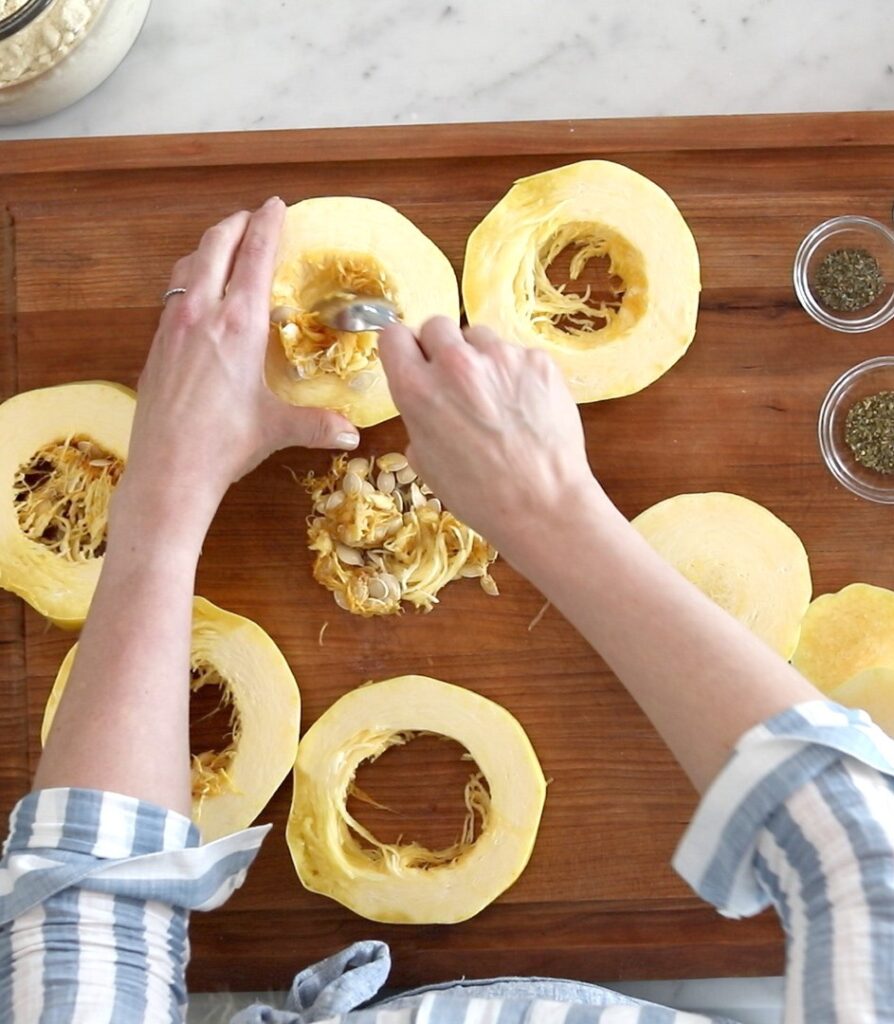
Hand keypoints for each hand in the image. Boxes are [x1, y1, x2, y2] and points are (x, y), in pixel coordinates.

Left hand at [118, 198, 359, 542]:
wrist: (168, 470)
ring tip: (224, 246)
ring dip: (208, 246)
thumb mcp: (277, 429)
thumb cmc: (225, 445)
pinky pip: (173, 293)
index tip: (276, 205)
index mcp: (239, 325)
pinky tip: (198, 294)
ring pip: (188, 265)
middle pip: (215, 246)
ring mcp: (173, 325)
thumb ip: (317, 424)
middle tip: (251, 216)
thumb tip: (352, 434)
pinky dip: (190, 277)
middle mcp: (203, 314)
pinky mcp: (156, 343)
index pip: (255, 256)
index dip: (267, 225)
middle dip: (235, 224)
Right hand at [377, 317, 606, 551]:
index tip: (414, 359)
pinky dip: (517, 374)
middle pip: (436, 325)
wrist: (542, 504)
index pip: (394, 335)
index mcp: (416, 389)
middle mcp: (454, 363)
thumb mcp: (425, 462)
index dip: (404, 349)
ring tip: (495, 399)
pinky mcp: (537, 360)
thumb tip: (426, 399)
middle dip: (441, 348)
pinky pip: (517, 355)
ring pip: (480, 338)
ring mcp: (500, 357)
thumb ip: (418, 416)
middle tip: (455, 381)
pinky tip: (524, 407)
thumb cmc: (478, 495)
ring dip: (481, 359)